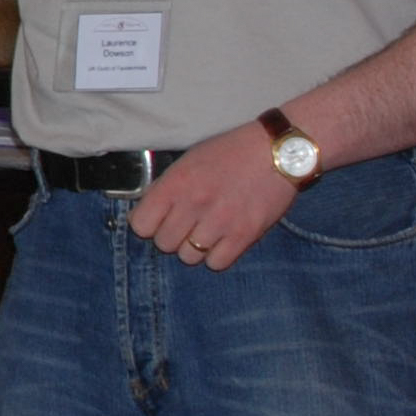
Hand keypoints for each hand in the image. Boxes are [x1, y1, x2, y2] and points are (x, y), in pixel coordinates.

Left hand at [125, 122, 299, 269]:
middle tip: (184, 226)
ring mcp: (220, 222)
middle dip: (170, 237)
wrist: (275, 152)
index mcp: (176, 183)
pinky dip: (216, 256)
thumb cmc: (229, 153)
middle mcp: (194, 204)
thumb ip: (167, 188)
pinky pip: (217, 263)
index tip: (157, 220)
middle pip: (164, 244)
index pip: (140, 225)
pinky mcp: (245, 235)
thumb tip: (149, 213)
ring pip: (188, 257)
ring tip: (205, 232)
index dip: (147, 225)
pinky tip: (222, 241)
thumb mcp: (188, 161)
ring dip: (193, 248)